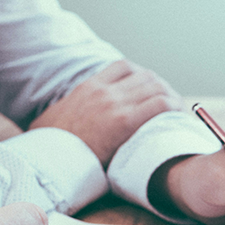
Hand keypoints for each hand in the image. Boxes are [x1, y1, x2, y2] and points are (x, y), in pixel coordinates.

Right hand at [29, 60, 181, 167]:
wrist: (46, 158)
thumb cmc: (50, 147)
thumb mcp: (56, 118)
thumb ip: (72, 112)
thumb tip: (73, 121)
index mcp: (88, 87)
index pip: (123, 67)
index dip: (142, 76)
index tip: (149, 88)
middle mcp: (103, 90)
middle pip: (145, 75)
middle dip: (162, 87)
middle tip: (170, 102)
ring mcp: (114, 104)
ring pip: (156, 86)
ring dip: (171, 96)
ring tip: (178, 110)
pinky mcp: (124, 121)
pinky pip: (159, 105)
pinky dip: (174, 108)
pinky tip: (179, 116)